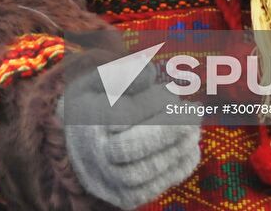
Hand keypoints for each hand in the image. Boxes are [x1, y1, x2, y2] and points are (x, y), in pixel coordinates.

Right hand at [57, 59, 199, 209]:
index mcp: (89, 121)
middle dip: (170, 128)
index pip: (126, 114)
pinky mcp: (124, 198)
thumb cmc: (94, 105)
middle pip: (133, 147)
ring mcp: (108, 181)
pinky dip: (177, 170)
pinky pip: (153, 189)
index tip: (171, 92)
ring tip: (196, 129)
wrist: (75, 147)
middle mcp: (95, 155)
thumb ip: (122, 72)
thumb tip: (151, 72)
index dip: (155, 101)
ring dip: (176, 149)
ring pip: (144, 171)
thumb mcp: (98, 80)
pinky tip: (191, 148)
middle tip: (196, 111)